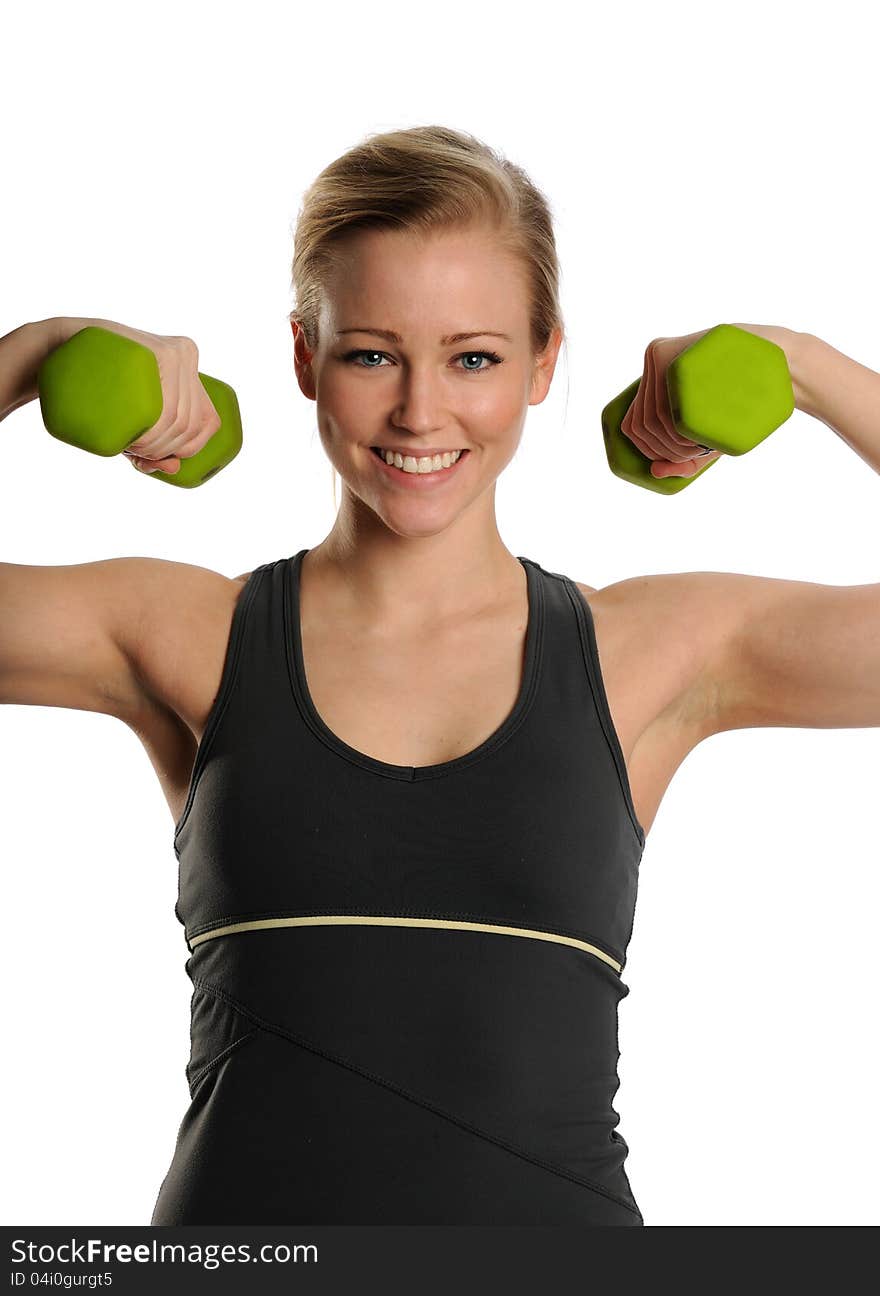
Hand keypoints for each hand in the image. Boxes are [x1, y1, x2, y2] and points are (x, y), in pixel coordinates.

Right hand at [51, 317, 221, 474]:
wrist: (62, 348)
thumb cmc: (101, 389)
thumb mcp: (132, 423)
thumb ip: (156, 449)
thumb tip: (174, 468)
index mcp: (192, 373)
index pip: (209, 424)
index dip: (186, 449)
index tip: (153, 454)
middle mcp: (188, 358)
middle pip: (191, 424)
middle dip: (162, 450)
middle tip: (131, 450)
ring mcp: (177, 353)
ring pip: (180, 419)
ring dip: (154, 445)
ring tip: (127, 444)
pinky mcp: (160, 350)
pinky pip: (167, 406)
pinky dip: (152, 432)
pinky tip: (134, 437)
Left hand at [620, 327, 725, 478]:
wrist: (774, 364)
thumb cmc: (740, 401)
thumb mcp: (708, 435)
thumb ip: (683, 460)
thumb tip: (654, 473)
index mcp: (654, 377)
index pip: (632, 423)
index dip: (647, 449)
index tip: (674, 458)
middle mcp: (652, 362)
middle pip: (641, 423)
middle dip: (665, 450)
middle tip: (696, 454)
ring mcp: (659, 356)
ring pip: (651, 418)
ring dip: (673, 444)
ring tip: (701, 446)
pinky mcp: (672, 355)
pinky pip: (662, 406)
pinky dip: (675, 431)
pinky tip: (694, 437)